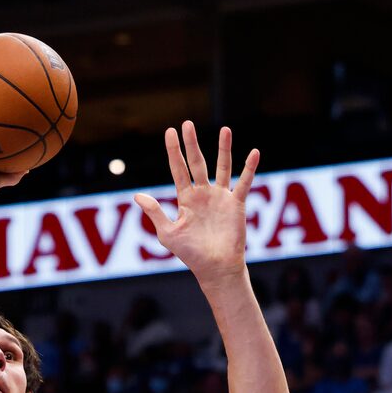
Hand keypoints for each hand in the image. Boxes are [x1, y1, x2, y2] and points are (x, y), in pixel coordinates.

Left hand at [135, 122, 258, 287]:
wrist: (215, 268)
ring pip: (223, 167)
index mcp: (186, 199)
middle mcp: (203, 194)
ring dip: (224, 149)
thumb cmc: (191, 254)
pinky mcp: (236, 204)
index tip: (170, 132)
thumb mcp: (168, 234)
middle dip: (192, 144)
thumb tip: (137, 196)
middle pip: (197, 163)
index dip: (173, 151)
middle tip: (187, 124)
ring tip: (225, 129)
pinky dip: (249, 168)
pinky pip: (244, 182)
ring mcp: (220, 197)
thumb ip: (155, 213)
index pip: (178, 170)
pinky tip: (254, 153)